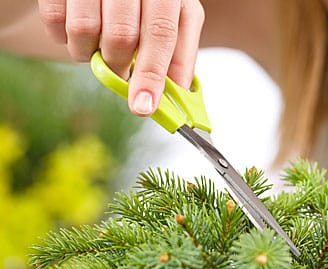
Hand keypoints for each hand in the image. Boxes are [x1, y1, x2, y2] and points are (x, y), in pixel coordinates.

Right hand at [37, 0, 204, 115]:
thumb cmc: (152, 1)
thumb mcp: (178, 16)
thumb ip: (181, 54)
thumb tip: (179, 94)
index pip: (161, 34)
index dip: (151, 75)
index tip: (143, 107)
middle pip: (121, 36)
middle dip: (120, 66)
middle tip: (122, 71)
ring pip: (84, 30)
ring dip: (90, 53)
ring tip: (101, 46)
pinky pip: (55, 21)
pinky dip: (65, 38)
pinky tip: (81, 33)